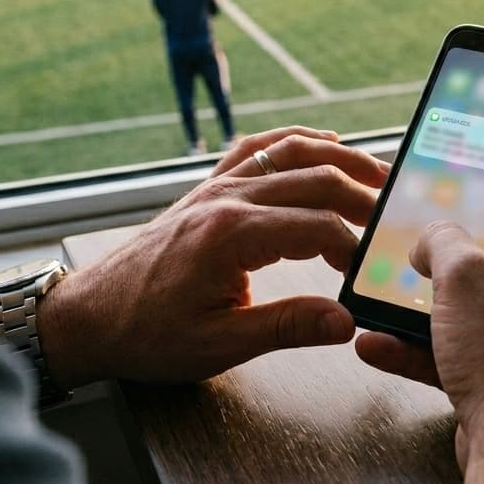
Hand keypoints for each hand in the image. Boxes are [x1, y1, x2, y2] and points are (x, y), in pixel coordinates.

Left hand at [39, 126, 389, 387]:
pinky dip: (296, 139)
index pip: (318, 227)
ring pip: (291, 152)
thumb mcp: (218, 344)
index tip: (374, 272)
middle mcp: (226, 198)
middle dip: (363, 196)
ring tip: (378, 173)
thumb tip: (346, 321)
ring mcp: (216, 187)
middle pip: (315, 179)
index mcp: (231, 235)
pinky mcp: (208, 188)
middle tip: (395, 219)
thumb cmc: (146, 334)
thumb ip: (287, 328)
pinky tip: (324, 142)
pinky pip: (257, 147)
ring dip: (341, 158)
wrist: (87, 317)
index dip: (356, 249)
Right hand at [355, 199, 483, 455]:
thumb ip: (443, 241)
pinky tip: (380, 345)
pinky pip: (459, 357)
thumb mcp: (464, 275)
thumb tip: (432, 238)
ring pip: (474, 315)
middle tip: (425, 247)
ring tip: (386, 301)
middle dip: (456, 259)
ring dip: (426, 310)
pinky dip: (420, 351)